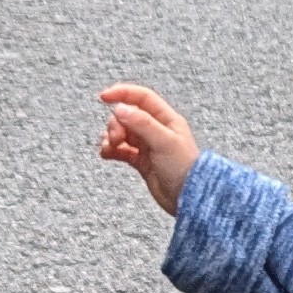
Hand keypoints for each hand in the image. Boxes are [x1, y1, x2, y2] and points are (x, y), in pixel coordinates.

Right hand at [98, 87, 202, 214]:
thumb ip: (142, 123)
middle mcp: (156, 129)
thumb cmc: (184, 168)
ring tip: (110, 148)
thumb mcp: (164, 141)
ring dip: (111, 137)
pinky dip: (112, 150)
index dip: (122, 93)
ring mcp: (148, 145)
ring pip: (122, 132)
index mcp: (167, 119)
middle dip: (116, 124)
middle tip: (116, 138)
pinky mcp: (141, 161)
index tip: (104, 97)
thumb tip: (120, 108)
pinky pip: (121, 150)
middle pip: (127, 115)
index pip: (142, 97)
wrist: (189, 199)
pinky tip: (106, 154)